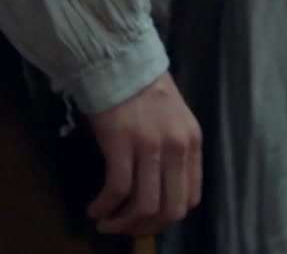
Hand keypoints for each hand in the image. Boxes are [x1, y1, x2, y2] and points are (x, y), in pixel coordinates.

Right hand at [85, 71, 202, 236]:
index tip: (147, 220)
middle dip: (145, 227)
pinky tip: (94, 209)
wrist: (118, 59)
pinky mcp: (122, 143)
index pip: (191, 198)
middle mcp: (177, 147)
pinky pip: (117, 189)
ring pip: (144, 205)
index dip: (167, 217)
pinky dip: (104, 206)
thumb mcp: (172, 119)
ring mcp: (151, 146)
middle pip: (170, 209)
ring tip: (105, 223)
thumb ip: (172, 151)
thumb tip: (157, 189)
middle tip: (124, 228)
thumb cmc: (141, 87)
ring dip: (123, 223)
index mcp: (192, 142)